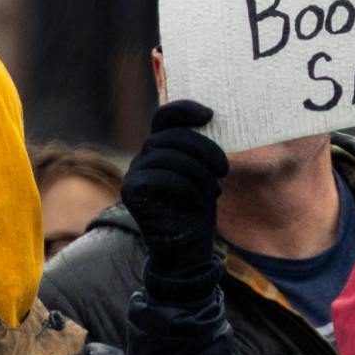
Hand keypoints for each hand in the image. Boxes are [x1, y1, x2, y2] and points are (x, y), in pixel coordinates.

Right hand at [123, 100, 227, 300]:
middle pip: (171, 135)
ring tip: (214, 189)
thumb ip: (200, 147)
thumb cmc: (199, 205)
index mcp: (163, 147)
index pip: (165, 116)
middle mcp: (144, 156)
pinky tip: (200, 200)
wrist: (188, 245)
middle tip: (224, 169)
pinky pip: (159, 176)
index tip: (210, 115)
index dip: (184, 109)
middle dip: (204, 149)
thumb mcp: (206, 170)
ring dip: (198, 172)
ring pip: (167, 155)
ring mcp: (134, 173)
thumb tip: (211, 117)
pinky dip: (186, 186)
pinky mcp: (130, 191)